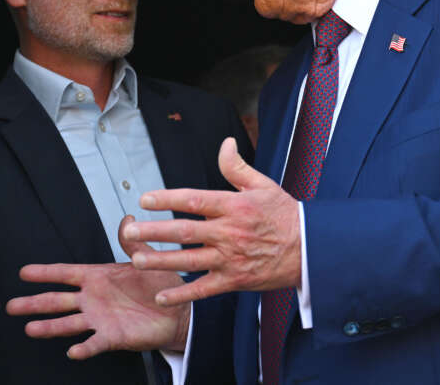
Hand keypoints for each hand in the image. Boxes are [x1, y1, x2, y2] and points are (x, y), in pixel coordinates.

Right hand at [4, 215, 190, 357]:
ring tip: (30, 328)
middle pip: (58, 301)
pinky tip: (73, 350)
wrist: (178, 312)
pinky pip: (94, 343)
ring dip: (49, 327)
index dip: (46, 273)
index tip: (24, 272)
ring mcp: (100, 319)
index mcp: (98, 278)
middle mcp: (93, 299)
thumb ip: (132, 243)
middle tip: (12, 305)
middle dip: (34, 303)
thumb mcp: (146, 260)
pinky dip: (83, 348)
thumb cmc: (160, 285)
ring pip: (68, 323)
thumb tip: (127, 220)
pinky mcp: (112, 337)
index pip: (66, 274)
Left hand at [123, 136, 300, 304]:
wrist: (310, 249)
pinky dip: (182, 293)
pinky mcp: (235, 280)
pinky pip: (204, 289)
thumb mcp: (264, 185)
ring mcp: (231, 258)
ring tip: (137, 258)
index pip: (194, 199)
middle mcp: (230, 232)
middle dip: (154, 231)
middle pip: (185, 231)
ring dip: (161, 260)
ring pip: (189, 260)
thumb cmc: (285, 215)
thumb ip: (237, 167)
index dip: (167, 199)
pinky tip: (162, 295)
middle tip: (130, 230)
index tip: (145, 199)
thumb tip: (225, 144)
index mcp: (235, 206)